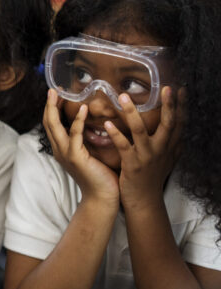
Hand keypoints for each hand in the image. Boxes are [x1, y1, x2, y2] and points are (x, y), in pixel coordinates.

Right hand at [43, 90, 118, 203]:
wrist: (103, 197)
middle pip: (48, 123)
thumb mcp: (91, 154)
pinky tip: (83, 108)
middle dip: (49, 104)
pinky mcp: (76, 157)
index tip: (55, 94)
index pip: (52, 125)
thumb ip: (88, 140)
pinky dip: (77, 120)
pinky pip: (75, 134)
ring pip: (54, 126)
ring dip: (55, 108)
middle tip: (52, 88)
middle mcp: (59, 150)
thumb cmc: (101, 177)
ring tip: (59, 93)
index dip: (51, 109)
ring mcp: (66, 154)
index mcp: (62, 149)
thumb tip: (96, 124)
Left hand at [109, 87, 182, 208]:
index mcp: (170, 147)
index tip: (181, 89)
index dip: (181, 106)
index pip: (179, 123)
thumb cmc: (153, 178)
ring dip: (131, 112)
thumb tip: (181, 131)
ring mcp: (147, 157)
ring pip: (140, 130)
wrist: (144, 201)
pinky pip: (123, 146)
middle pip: (168, 124)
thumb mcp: (168, 160)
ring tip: (123, 96)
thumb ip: (173, 145)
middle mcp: (161, 150)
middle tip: (167, 88)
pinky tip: (108, 124)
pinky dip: (116, 134)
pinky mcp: (132, 164)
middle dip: (169, 105)